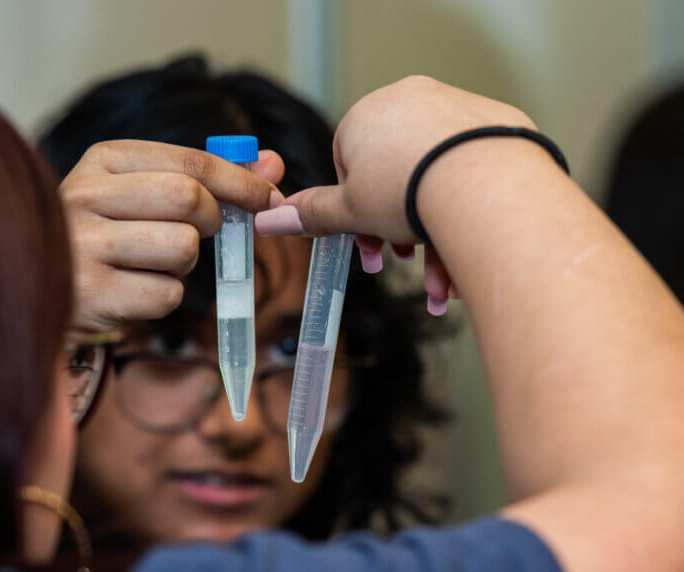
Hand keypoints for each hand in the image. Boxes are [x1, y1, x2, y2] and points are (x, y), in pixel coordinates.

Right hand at [61, 140, 283, 333]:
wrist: (36, 285)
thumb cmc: (102, 234)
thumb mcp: (142, 192)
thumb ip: (206, 175)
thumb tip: (273, 162)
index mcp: (101, 160)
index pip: (190, 162)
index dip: (241, 182)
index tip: (268, 198)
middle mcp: (86, 196)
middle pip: (190, 200)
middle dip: (213, 221)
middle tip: (202, 234)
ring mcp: (84, 246)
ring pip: (182, 248)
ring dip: (183, 263)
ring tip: (151, 263)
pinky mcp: (91, 294)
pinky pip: (165, 295)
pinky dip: (162, 297)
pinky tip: (133, 290)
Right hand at [255, 76, 533, 313]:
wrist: (485, 183)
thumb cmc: (408, 192)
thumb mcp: (348, 211)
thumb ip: (310, 214)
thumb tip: (267, 219)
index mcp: (365, 115)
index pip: (349, 166)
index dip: (356, 212)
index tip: (368, 245)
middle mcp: (410, 101)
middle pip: (394, 177)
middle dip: (396, 228)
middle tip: (403, 260)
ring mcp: (455, 108)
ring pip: (434, 180)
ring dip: (434, 234)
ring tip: (441, 277)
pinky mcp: (496, 123)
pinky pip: (469, 170)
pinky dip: (466, 209)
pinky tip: (470, 250)